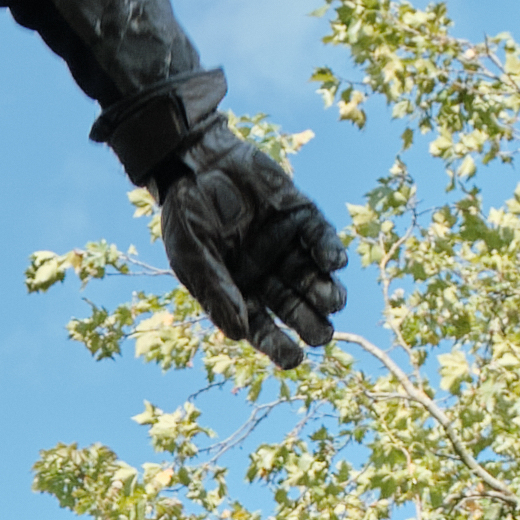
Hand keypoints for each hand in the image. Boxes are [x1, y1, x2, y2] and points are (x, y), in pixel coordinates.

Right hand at [155, 123, 344, 366]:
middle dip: (310, 323)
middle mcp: (266, 273)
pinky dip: (329, 250)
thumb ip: (217, 292)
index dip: (279, 345)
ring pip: (313, 278)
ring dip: (326, 293)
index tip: (294, 359)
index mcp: (238, 291)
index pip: (263, 327)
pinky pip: (320, 238)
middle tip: (322, 335)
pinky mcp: (301, 216)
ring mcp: (286, 245)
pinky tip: (334, 262)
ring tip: (333, 302)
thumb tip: (241, 335)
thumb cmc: (185, 212)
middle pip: (295, 308)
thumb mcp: (192, 255)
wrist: (195, 159)